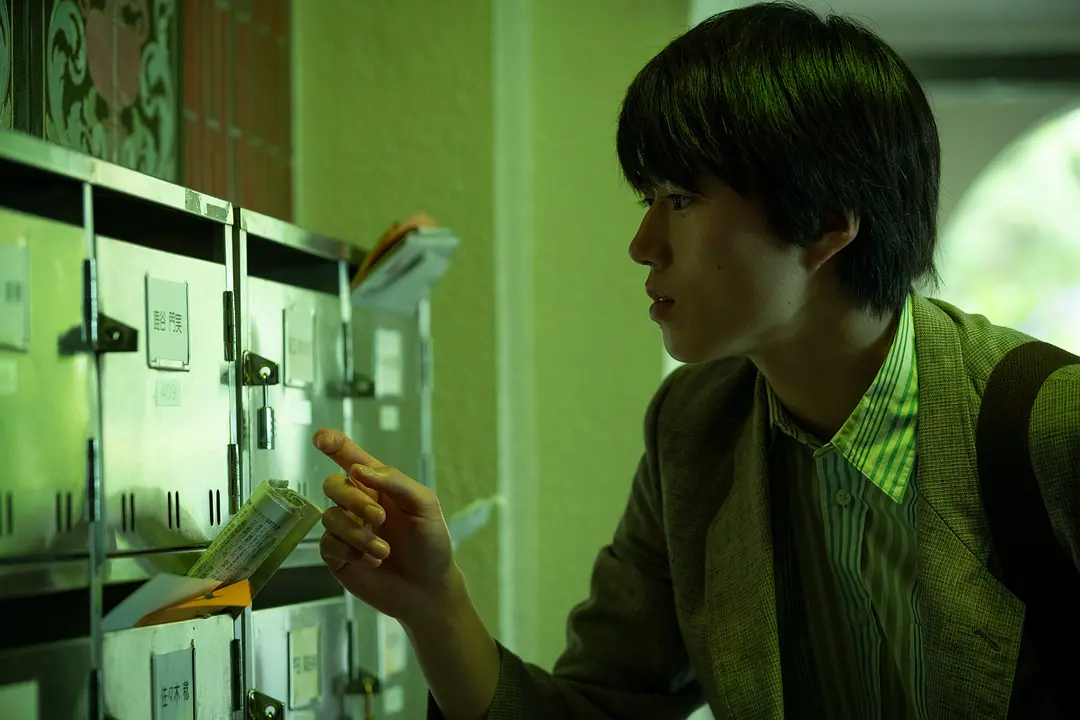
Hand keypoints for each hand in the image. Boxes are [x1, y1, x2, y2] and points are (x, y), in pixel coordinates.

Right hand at [313, 428, 461, 626]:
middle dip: (353, 499)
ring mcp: (346, 529)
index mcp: (379, 486)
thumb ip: (396, 481)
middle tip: (379, 518)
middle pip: (333, 484)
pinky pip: (327, 543)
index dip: (334, 444)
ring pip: (330, 516)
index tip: (321, 438)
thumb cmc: (431, 544)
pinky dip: (350, 551)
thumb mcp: (425, 505)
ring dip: (358, 533)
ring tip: (383, 552)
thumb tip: (360, 469)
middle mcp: (358, 503)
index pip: (350, 457)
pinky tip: (372, 561)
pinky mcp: (337, 555)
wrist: (428, 589)